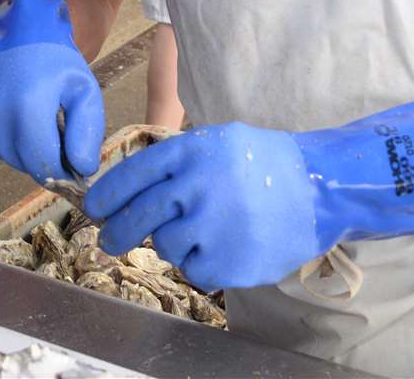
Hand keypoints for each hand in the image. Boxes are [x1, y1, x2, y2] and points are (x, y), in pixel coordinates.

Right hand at [0, 0, 103, 184]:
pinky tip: (13, 122)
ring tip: (34, 124)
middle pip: (23, 163)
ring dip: (21, 151)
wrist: (22, 32)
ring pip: (3, 156)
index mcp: (29, 106)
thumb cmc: (57, 63)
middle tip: (55, 135)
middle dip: (43, 159)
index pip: (44, 165)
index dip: (62, 171)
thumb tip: (82, 169)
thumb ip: (87, 132)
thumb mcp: (84, 91)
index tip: (72, 163)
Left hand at [87, 123, 318, 290]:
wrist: (320, 189)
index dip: (108, 195)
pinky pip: (194, 270)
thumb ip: (176, 162)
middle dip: (118, 231)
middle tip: (109, 239)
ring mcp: (214, 226)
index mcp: (192, 152)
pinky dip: (200, 263)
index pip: (133, 175)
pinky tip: (220, 247)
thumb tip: (126, 188)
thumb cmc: (265, 163)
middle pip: (139, 216)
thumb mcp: (217, 142)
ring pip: (166, 246)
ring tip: (197, 234)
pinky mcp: (230, 261)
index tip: (93, 208)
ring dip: (172, 244)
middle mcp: (198, 186)